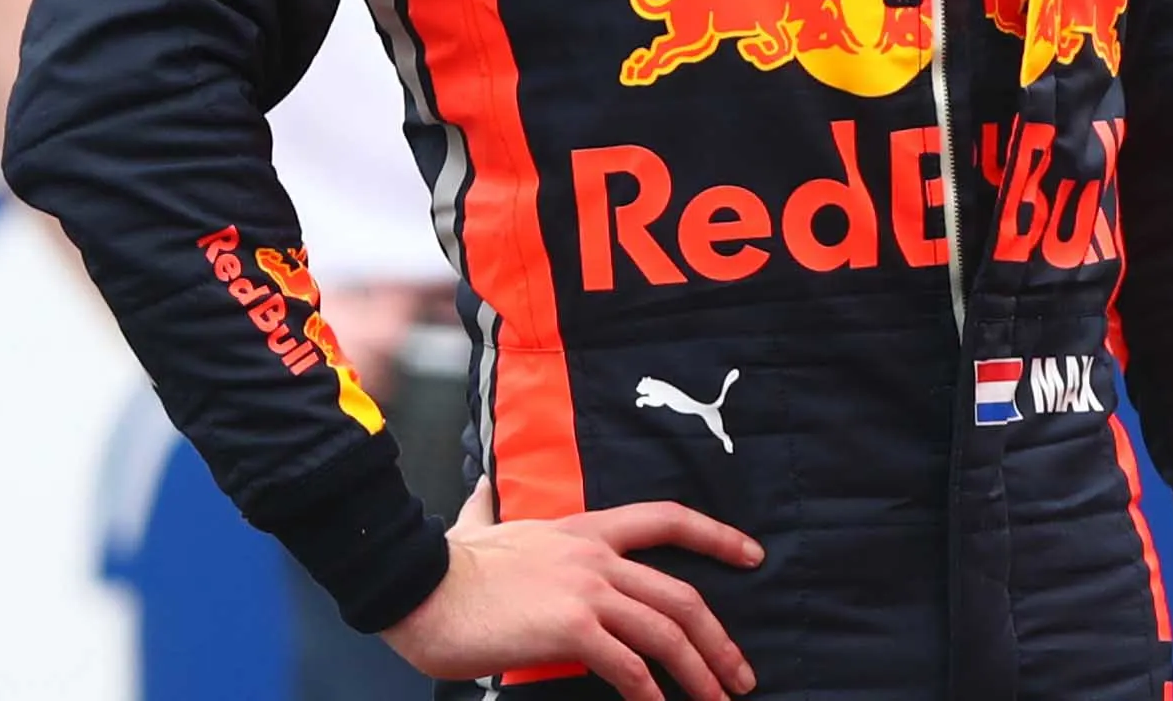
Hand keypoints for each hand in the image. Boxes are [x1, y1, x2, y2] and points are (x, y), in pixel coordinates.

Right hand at [380, 500, 764, 700]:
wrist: (419, 585)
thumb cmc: (448, 565)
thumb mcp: (481, 525)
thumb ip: (489, 511)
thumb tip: (479, 493)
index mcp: (586, 530)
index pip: (667, 519)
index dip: (717, 537)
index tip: (753, 555)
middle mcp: (597, 557)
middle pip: (682, 595)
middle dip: (719, 640)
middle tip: (741, 674)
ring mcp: (588, 591)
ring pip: (666, 633)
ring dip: (699, 673)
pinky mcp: (571, 629)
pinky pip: (628, 667)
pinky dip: (650, 694)